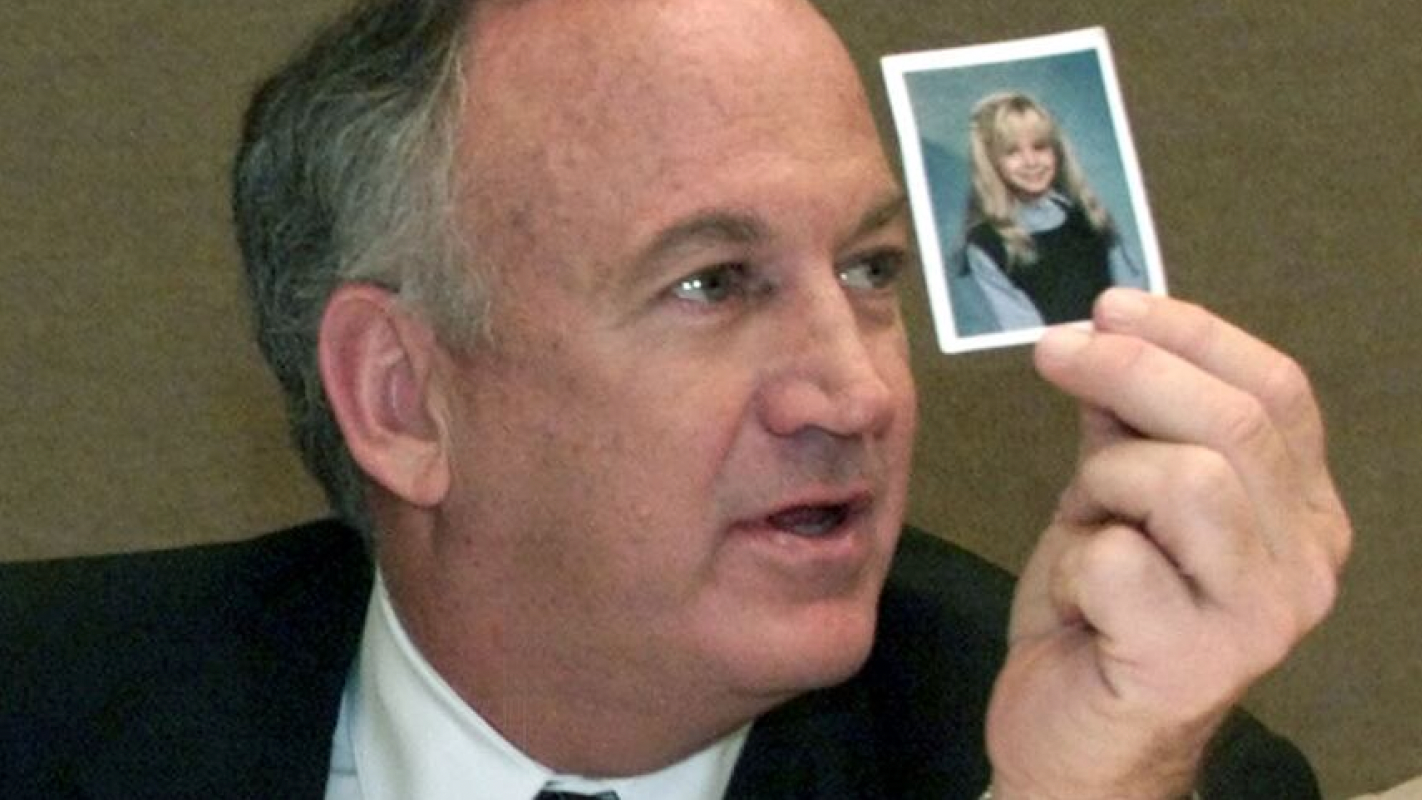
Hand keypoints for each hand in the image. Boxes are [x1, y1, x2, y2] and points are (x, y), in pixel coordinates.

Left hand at [985, 290, 1351, 799]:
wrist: (1075, 743)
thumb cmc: (1099, 618)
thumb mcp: (1115, 500)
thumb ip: (1129, 426)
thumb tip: (1109, 332)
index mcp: (1301, 513)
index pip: (1277, 391)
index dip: (1193, 332)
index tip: (1112, 304)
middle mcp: (1307, 565)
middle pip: (1235, 422)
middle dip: (1129, 367)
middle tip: (1053, 350)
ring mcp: (1261, 618)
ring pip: (1188, 479)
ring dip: (1106, 479)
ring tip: (1086, 519)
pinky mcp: (1195, 662)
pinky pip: (1119, 558)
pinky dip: (1075, 559)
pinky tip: (1078, 597)